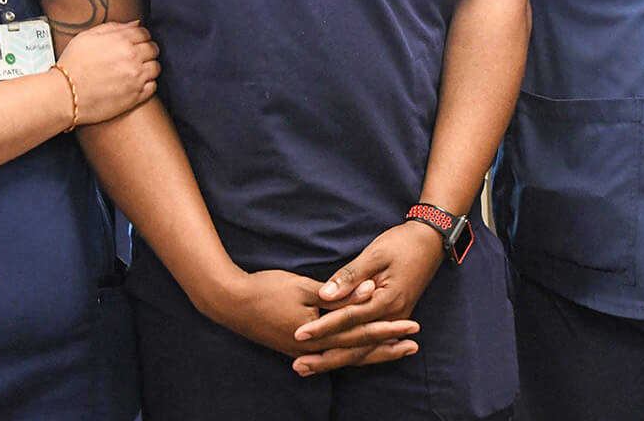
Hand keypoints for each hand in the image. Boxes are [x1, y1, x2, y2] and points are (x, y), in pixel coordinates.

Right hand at [54, 21, 159, 124]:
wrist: (64, 95)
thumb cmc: (72, 64)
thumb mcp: (86, 37)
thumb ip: (113, 27)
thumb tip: (135, 23)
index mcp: (121, 41)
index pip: (145, 33)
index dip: (140, 37)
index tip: (135, 43)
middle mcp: (132, 58)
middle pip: (153, 49)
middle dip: (146, 51)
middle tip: (135, 57)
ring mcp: (136, 78)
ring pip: (156, 67)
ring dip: (148, 67)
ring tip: (135, 70)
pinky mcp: (136, 96)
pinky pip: (153, 86)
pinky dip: (147, 84)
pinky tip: (135, 83)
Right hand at [208, 269, 419, 375]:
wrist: (230, 303)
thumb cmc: (266, 290)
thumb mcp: (304, 288)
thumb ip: (338, 294)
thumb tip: (369, 291)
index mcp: (317, 334)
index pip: (360, 332)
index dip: (387, 328)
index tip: (411, 326)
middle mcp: (313, 349)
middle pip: (357, 350)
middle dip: (386, 347)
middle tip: (413, 344)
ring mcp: (304, 351)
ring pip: (346, 354)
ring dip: (372, 352)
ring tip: (396, 349)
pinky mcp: (298, 347)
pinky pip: (332, 352)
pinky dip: (351, 351)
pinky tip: (362, 350)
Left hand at [292, 221, 446, 371]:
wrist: (431, 242)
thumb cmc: (402, 243)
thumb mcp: (375, 254)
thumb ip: (350, 277)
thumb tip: (325, 295)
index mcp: (387, 301)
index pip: (348, 319)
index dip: (322, 328)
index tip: (299, 334)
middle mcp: (394, 317)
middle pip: (356, 345)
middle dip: (326, 357)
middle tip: (298, 367)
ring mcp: (396, 320)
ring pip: (363, 349)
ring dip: (336, 360)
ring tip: (309, 368)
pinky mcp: (394, 319)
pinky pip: (371, 343)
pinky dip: (352, 354)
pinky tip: (335, 360)